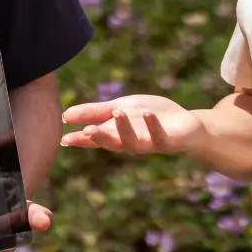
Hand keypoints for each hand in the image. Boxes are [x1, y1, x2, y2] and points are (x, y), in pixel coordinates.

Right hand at [60, 94, 203, 155]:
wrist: (188, 125)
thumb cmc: (152, 117)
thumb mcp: (121, 108)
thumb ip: (95, 111)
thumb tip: (65, 115)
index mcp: (117, 134)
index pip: (96, 138)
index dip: (80, 140)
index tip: (64, 139)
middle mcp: (131, 142)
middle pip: (112, 143)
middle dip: (100, 138)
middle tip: (87, 131)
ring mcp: (149, 143)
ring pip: (133, 143)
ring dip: (124, 129)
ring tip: (117, 112)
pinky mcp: (168, 141)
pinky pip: (159, 137)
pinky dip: (152, 125)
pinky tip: (146, 114)